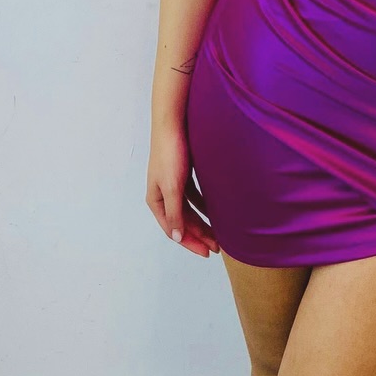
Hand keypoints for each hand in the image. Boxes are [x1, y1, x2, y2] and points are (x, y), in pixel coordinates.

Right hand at [146, 123, 218, 257]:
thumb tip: (177, 237)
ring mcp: (173, 185)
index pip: (173, 230)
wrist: (174, 123)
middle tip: (218, 247)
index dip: (190, 243)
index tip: (207, 252)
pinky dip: (205, 206)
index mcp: (156, 200)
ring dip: (203, 223)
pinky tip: (216, 211)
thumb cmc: (170, 153)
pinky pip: (195, 197)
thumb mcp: (172, 187)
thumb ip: (174, 212)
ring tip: (219, 233)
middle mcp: (163, 195)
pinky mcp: (183, 174)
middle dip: (199, 235)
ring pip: (190, 211)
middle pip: (182, 222)